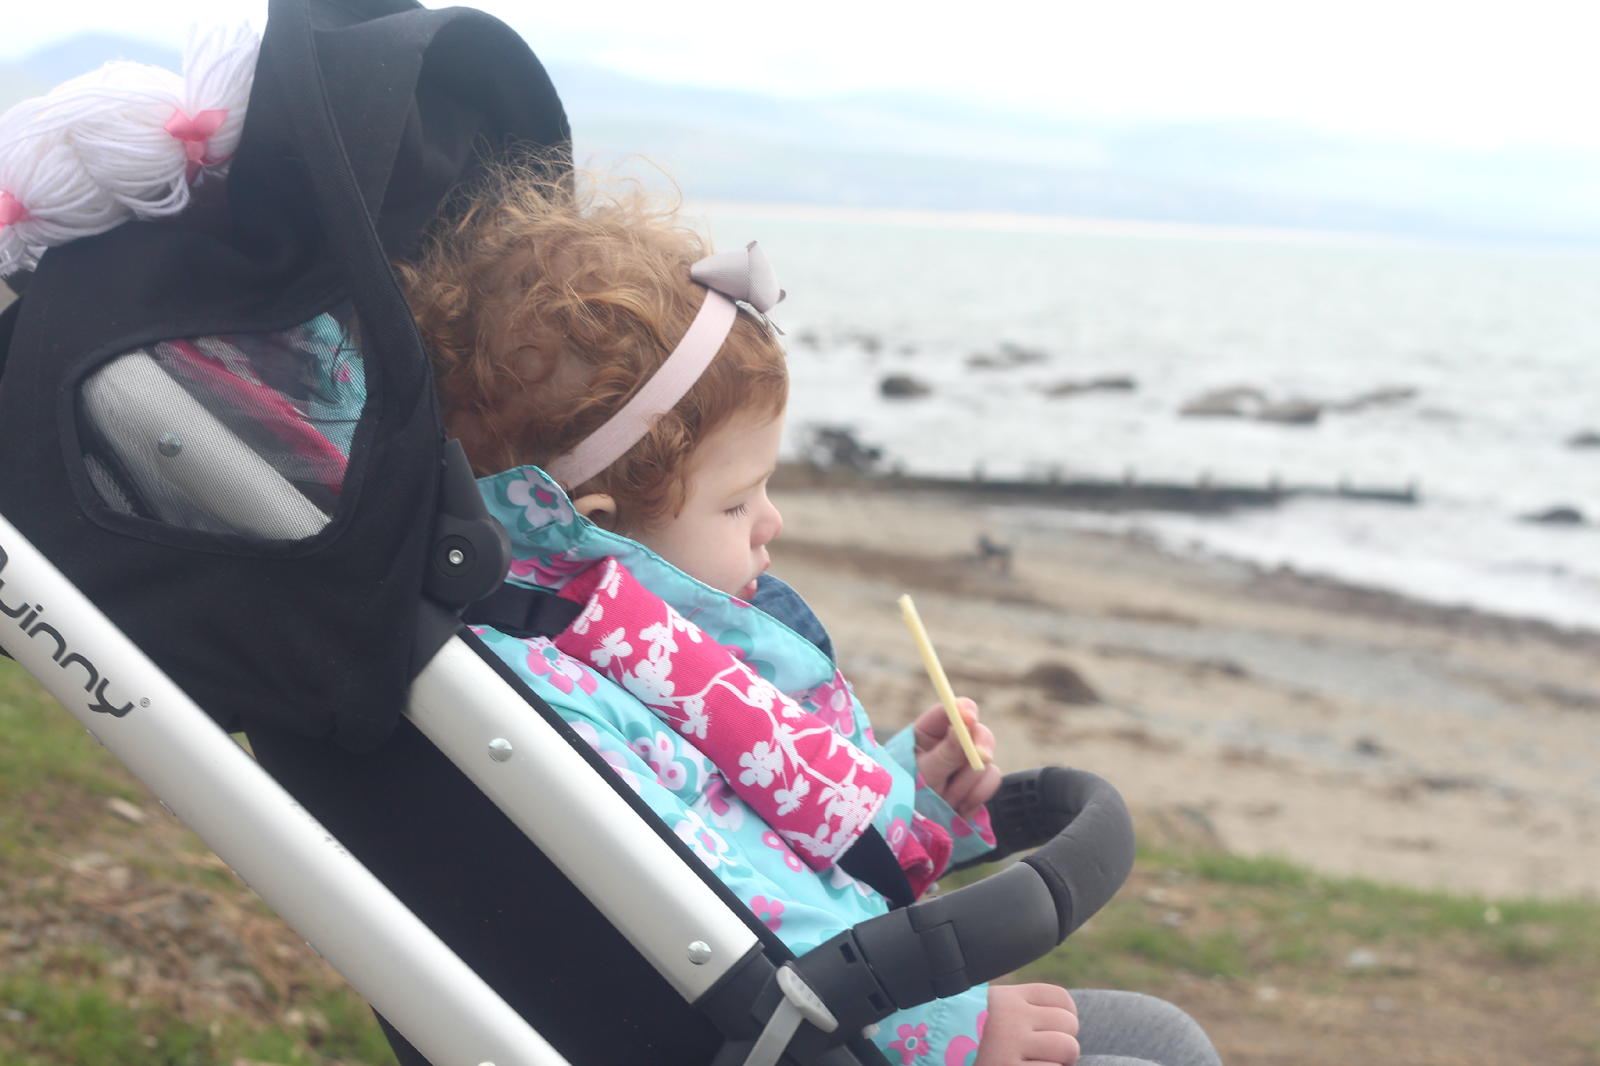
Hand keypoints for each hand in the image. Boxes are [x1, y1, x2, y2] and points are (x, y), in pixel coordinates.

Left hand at [913, 697, 1000, 820]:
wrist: (919, 837)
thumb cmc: (908, 800)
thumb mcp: (923, 775)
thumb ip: (944, 754)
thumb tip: (963, 728)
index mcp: (927, 734)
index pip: (948, 712)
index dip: (962, 710)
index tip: (969, 718)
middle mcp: (949, 745)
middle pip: (976, 731)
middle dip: (977, 747)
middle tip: (981, 757)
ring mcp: (966, 764)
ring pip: (985, 759)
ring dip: (967, 783)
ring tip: (946, 799)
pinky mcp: (979, 783)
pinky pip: (992, 779)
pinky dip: (977, 795)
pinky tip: (959, 807)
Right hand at [974, 983, 1078, 1065]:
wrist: (935, 1048)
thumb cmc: (967, 1035)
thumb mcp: (989, 1011)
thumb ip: (1019, 1009)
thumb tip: (1062, 1019)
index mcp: (1009, 999)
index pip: (1059, 999)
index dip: (1065, 1017)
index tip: (1052, 1031)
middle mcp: (1012, 1018)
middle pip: (1068, 1023)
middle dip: (1063, 1041)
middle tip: (1044, 1054)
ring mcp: (1011, 1046)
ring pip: (1067, 1047)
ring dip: (1059, 1061)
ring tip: (1038, 1064)